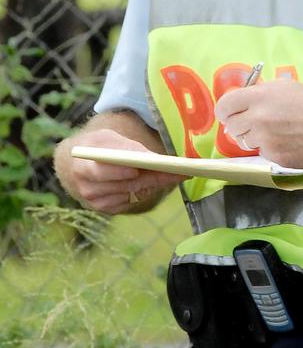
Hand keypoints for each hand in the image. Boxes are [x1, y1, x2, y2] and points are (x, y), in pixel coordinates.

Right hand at [65, 129, 187, 213]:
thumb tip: (150, 158)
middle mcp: (86, 188)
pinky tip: (153, 182)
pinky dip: (143, 191)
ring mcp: (95, 202)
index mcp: (82, 166)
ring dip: (152, 183)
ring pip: (131, 192)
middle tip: (178, 171)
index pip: (103, 171)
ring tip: (174, 173)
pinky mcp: (105, 209)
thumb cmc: (98, 147)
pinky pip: (129, 201)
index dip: (124, 170)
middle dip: (153, 176)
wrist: (78, 164)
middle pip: (125, 184)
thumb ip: (126, 147)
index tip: (149, 164)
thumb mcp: (107, 138)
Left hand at [215, 80, 302, 168]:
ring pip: (245, 142)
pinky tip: (288, 142)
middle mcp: (259, 118)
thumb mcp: (285, 86)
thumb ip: (260, 92)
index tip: (231, 114)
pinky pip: (263, 153)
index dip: (226, 111)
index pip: (224, 106)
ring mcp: (266, 140)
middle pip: (231, 127)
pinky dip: (271, 149)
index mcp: (260, 96)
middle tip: (256, 124)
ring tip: (276, 132)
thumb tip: (241, 99)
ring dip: (255, 138)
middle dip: (240, 126)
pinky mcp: (275, 158)